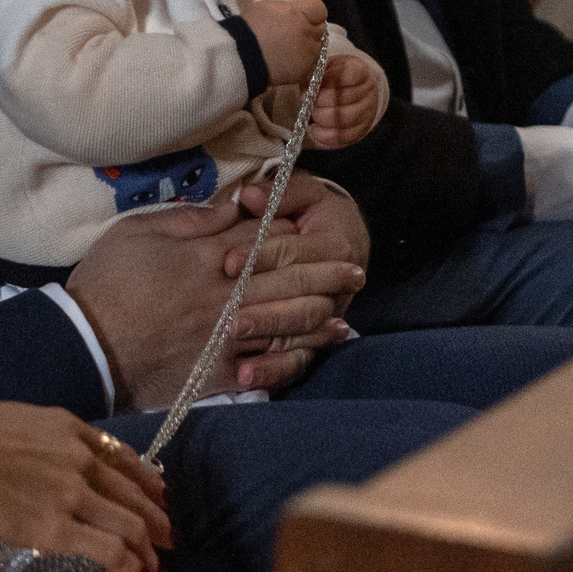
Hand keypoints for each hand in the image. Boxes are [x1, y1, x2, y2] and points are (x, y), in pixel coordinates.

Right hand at [0, 404, 172, 571]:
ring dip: (150, 549)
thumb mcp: (20, 420)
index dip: (147, 482)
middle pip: (135, 494)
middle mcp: (82, 460)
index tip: (160, 497)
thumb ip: (47, 439)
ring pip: (130, 525)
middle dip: (158, 520)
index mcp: (71, 429)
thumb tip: (51, 458)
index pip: (124, 458)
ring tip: (157, 568)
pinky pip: (109, 550)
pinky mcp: (58, 530)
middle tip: (170, 538)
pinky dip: (132, 566)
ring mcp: (73, 495)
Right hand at [68, 194, 361, 407]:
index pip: (262, 236)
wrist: (84, 345)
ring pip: (288, 318)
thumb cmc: (105, 283)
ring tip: (346, 301)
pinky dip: (299, 354)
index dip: (292, 229)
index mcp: (205, 256)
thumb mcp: (138, 231)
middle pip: (286, 275)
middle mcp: (224, 294)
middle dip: (324, 268)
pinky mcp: (220, 374)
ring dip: (322, 308)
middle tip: (354, 265)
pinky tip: (318, 346)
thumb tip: (230, 209)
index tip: (312, 223)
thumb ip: (188, 219)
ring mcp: (226, 336)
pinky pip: (271, 364)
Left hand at [231, 174, 369, 377]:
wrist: (347, 241)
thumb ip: (279, 193)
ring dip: (267, 343)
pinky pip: (297, 361)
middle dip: (261, 308)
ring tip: (232, 346)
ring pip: (300, 334)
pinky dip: (273, 371)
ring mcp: (327, 316)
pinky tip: (246, 378)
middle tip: (225, 316)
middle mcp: (335, 286)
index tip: (226, 262)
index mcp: (333, 245)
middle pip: (297, 300)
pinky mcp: (315, 339)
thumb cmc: (315, 213)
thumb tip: (249, 196)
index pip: (292, 252)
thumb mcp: (304, 193)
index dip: (259, 256)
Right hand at [240, 0, 326, 89]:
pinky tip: (285, 61)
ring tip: (288, 49)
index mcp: (300, 14)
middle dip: (310, 29)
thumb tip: (298, 13)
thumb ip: (289, 9)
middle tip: (292, 33)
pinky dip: (301, 61)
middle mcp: (308, 33)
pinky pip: (308, 64)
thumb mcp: (268, 7)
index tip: (300, 16)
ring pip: (317, 48)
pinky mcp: (302, 71)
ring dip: (308, 46)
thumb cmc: (250, 27)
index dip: (311, 12)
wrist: (240, 57)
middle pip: (320, 29)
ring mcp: (307, 54)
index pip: (320, 8)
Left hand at [308, 52, 379, 147]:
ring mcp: (368, 113)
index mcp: (361, 71)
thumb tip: (306, 88)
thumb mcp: (327, 67)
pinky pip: (343, 138)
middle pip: (345, 100)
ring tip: (312, 115)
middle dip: (321, 102)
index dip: (328, 80)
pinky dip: (324, 136)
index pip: (349, 76)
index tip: (316, 82)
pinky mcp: (362, 131)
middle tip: (310, 101)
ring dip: (322, 119)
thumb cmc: (335, 77)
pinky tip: (314, 129)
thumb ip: (317, 74)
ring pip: (345, 121)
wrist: (354, 89)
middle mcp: (369, 92)